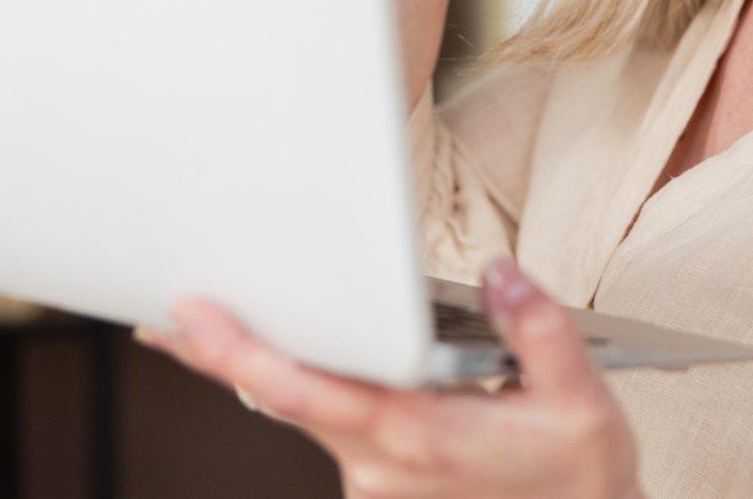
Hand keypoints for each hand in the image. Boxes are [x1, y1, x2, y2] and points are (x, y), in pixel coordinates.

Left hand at [134, 255, 643, 498]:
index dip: (237, 353)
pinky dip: (328, 394)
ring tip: (248, 323)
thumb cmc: (581, 483)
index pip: (304, 389)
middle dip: (228, 353)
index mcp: (417, 436)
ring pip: (313, 413)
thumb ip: (535, 328)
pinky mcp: (383, 492)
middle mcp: (381, 467)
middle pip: (286, 397)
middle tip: (172, 313)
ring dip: (287, 370)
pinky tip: (337, 359)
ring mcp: (377, 486)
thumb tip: (498, 274)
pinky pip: (340, 430)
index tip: (190, 317)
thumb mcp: (580, 401)